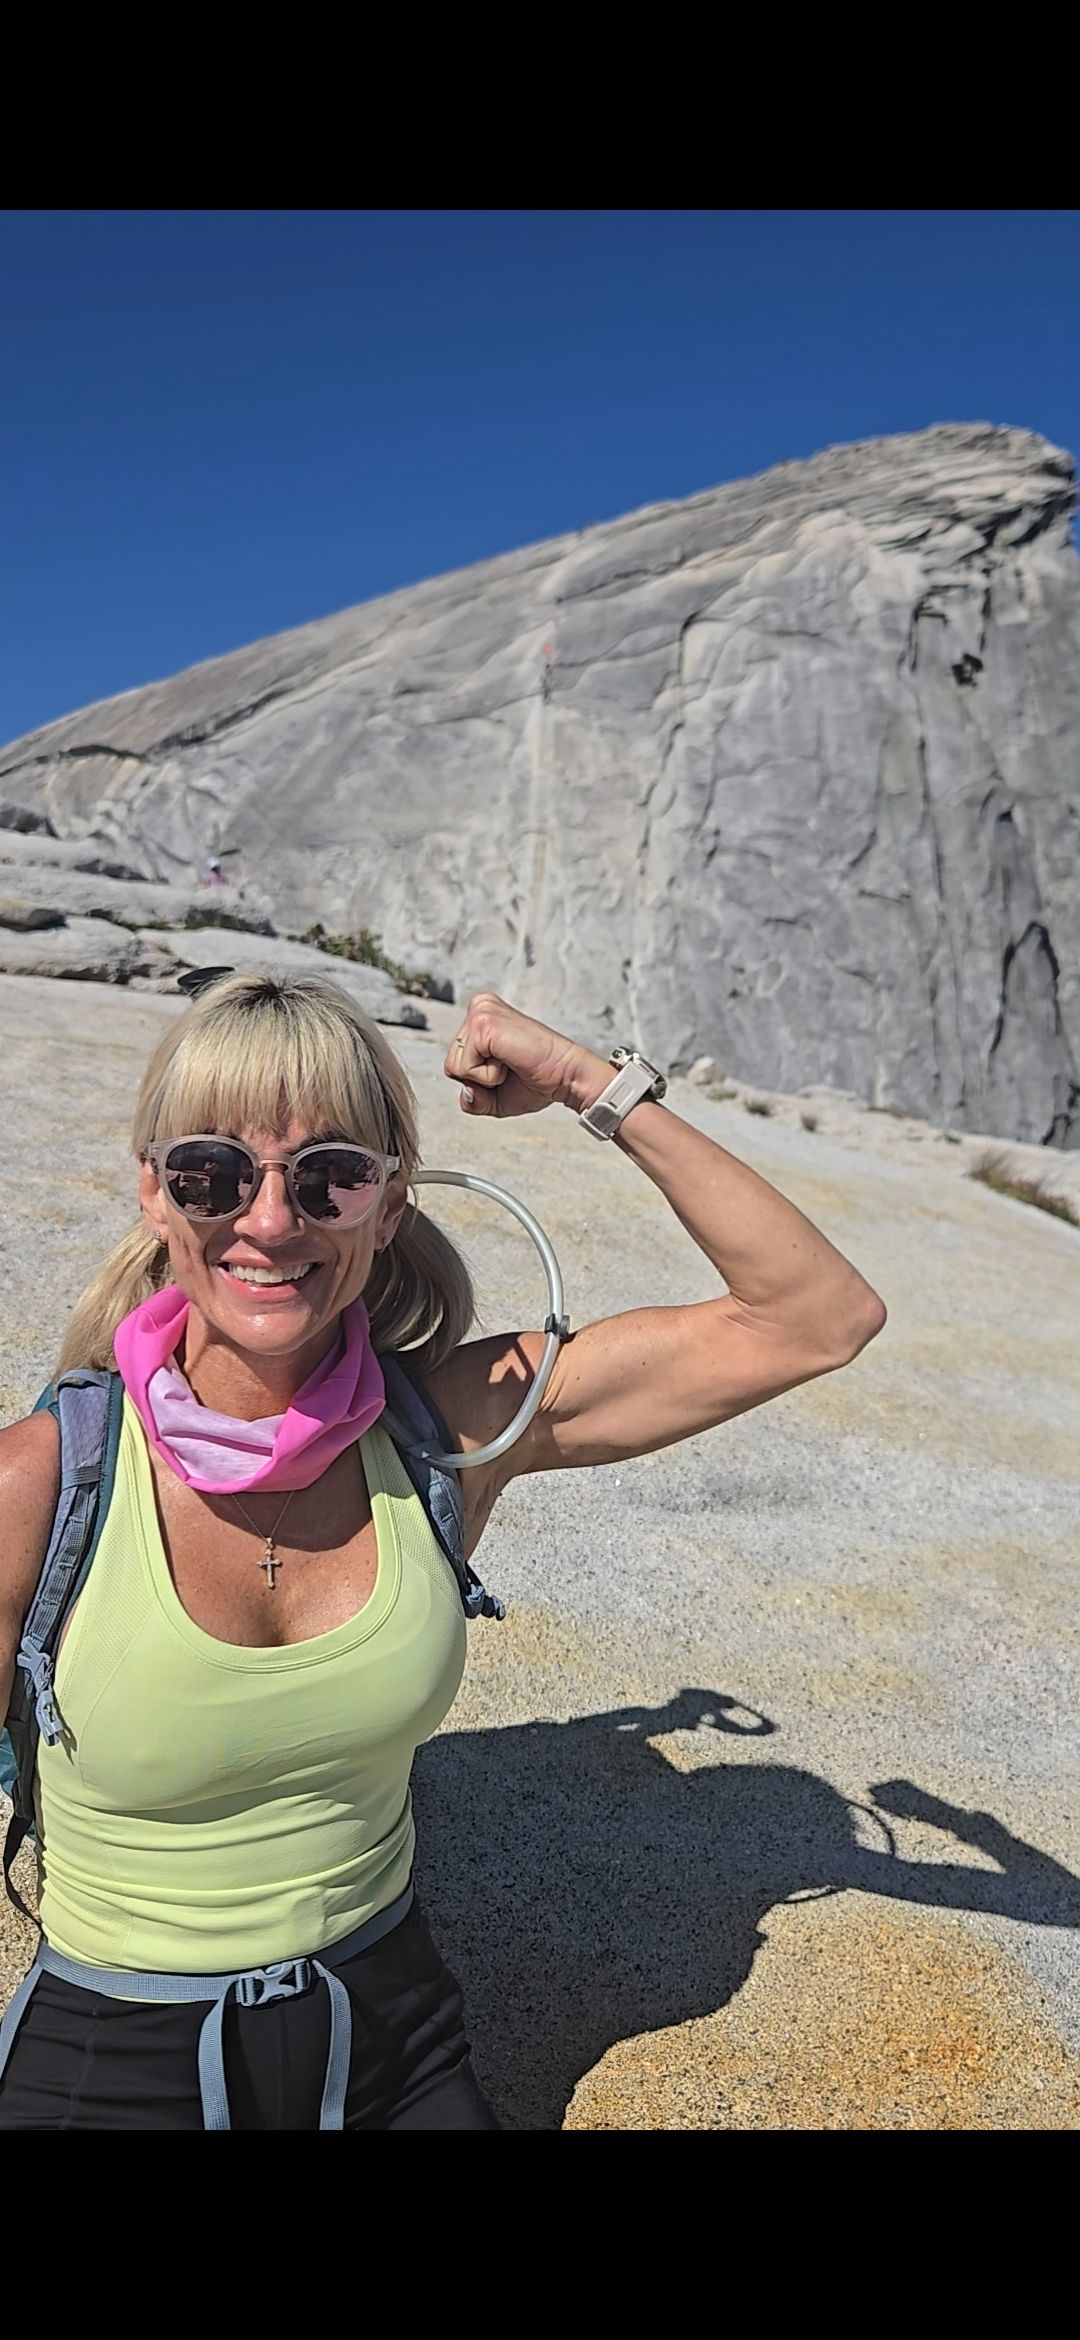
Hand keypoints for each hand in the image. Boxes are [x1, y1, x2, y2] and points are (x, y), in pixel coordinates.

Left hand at [443, 993, 606, 1118]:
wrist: (566, 1076)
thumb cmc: (536, 1082)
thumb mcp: (494, 1097)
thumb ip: (471, 1099)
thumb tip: (464, 1092)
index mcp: (480, 1017)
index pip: (454, 1062)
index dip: (478, 1080)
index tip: (508, 1068)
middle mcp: (478, 1007)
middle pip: (451, 1064)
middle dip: (479, 1080)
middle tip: (511, 1067)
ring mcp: (480, 1011)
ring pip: (454, 1066)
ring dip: (484, 1077)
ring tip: (511, 1062)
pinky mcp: (483, 1023)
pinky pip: (465, 1067)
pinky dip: (488, 1076)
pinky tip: (510, 1060)